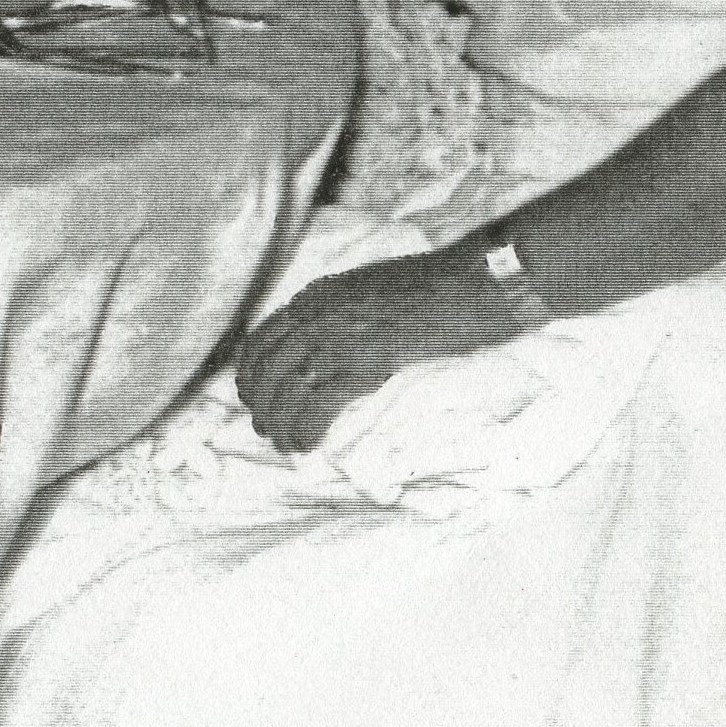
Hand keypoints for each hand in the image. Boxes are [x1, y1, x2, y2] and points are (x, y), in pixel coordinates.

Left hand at [232, 253, 516, 456]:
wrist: (474, 283)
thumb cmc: (438, 287)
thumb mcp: (373, 289)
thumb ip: (345, 311)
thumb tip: (334, 342)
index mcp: (317, 296)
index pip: (263, 337)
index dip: (251, 372)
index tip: (252, 395)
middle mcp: (316, 315)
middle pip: (267, 367)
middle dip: (261, 402)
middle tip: (264, 427)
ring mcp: (337, 338)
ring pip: (286, 389)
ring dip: (280, 422)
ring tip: (284, 443)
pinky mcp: (362, 363)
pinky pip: (317, 404)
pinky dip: (305, 428)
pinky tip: (306, 443)